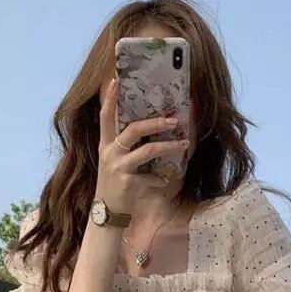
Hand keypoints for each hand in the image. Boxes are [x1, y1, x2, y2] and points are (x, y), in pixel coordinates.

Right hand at [95, 76, 189, 212]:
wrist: (106, 213)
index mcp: (106, 144)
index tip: (117, 79)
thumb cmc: (114, 183)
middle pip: (134, 129)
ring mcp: (118, 167)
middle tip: (174, 118)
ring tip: (184, 143)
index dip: (111, 98)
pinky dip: (160, 179)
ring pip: (148, 150)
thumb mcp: (114, 161)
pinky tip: (164, 180)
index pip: (105, 116)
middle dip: (156, 122)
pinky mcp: (127, 183)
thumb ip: (125, 145)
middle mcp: (110, 153)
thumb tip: (148, 129)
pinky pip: (151, 176)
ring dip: (169, 146)